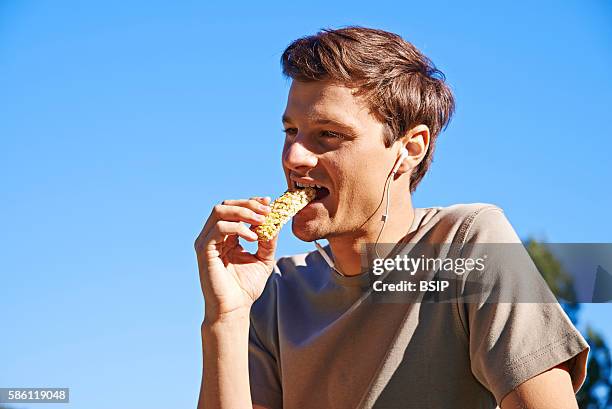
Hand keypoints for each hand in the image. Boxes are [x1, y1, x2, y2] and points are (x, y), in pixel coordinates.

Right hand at [194, 197, 276, 322]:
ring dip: (243, 212)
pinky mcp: (204, 250)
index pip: (234, 209)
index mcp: (225, 237)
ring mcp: (207, 242)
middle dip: (248, 204)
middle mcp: (213, 236)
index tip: (269, 202)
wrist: (234, 309)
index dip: (251, 202)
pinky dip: (238, 228)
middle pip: (225, 205)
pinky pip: (219, 228)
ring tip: (261, 221)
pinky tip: (252, 238)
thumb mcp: (263, 259)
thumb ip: (268, 240)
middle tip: (266, 211)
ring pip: (219, 211)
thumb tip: (276, 221)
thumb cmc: (245, 288)